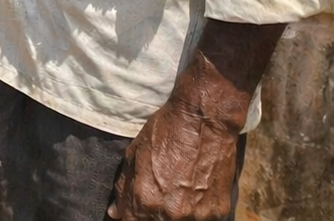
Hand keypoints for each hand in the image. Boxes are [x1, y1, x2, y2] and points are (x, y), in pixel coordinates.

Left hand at [108, 99, 241, 220]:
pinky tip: (194, 191)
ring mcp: (197, 216)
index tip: (131, 211)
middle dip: (149, 215)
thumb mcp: (133, 155)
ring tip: (177, 191)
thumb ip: (124, 187)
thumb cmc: (164, 133)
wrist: (203, 122)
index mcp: (145, 199)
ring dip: (174, 214)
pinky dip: (196, 211)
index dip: (129, 216)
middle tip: (157, 195)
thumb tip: (116, 212)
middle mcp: (170, 213)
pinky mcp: (218, 212)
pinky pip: (202, 219)